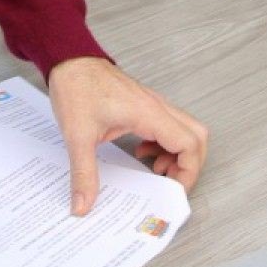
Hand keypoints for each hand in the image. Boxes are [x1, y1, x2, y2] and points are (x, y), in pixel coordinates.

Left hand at [47, 58, 208, 214]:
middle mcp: (157, 107)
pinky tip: (143, 153)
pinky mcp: (145, 105)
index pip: (189, 143)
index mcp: (148, 113)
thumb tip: (82, 206)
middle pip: (196, 136)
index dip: (188, 171)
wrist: (69, 61)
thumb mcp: (78, 136)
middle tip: (170, 183)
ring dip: (178, 154)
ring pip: (185, 130)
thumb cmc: (76, 89)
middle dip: (190, 163)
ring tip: (156, 170)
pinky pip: (169, 126)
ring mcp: (153, 104)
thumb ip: (83, 173)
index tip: (172, 189)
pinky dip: (165, 144)